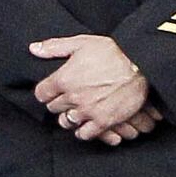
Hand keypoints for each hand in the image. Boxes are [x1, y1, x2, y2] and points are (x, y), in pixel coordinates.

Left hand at [30, 33, 157, 143]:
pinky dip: (83, 130)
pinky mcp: (103, 121)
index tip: (53, 90)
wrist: (141, 64)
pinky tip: (87, 123)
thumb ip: (55, 47)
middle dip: (59, 102)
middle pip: (54, 108)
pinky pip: (84, 134)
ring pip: (66, 122)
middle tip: (69, 98)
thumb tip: (33, 49)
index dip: (47, 91)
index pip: (41, 94)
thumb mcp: (82, 42)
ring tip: (78, 110)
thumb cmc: (113, 51)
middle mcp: (73, 97)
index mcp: (63, 78)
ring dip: (70, 116)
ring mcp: (88, 111)